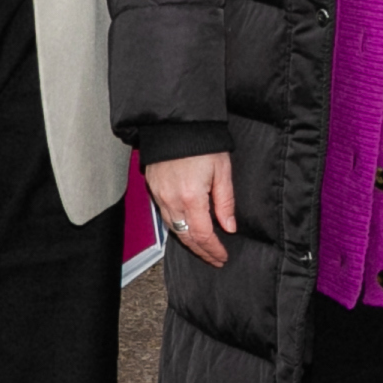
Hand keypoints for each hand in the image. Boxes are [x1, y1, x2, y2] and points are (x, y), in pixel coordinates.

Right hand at [149, 152, 236, 266]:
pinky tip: (186, 228)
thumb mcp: (222, 170)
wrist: (175, 124)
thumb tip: (229, 226)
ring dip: (189, 242)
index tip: (222, 256)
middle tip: (214, 258)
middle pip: (186, 237)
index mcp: (191, 197)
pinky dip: (177, 227)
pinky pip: (164, 216)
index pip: (203, 235)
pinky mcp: (153, 189)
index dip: (213, 249)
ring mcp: (160, 196)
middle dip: (201, 251)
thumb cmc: (201, 142)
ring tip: (203, 248)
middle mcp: (172, 200)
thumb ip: (225, 202)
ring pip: (174, 229)